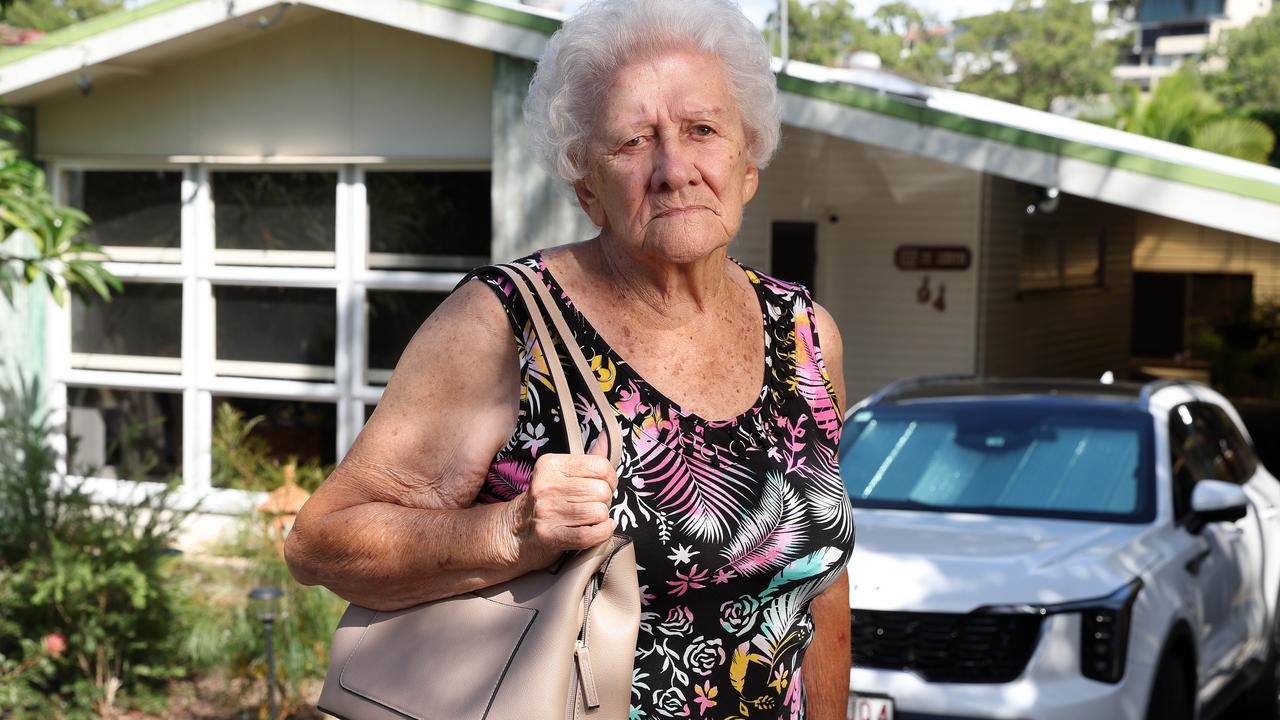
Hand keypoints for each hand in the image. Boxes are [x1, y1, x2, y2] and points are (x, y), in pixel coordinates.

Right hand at [503, 437, 618, 569]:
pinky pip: (591, 534)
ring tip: (589, 518)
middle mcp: (546, 486)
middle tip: (592, 505)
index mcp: (550, 465)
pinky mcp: (550, 536)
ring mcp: (547, 512)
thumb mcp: (560, 473)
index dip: (610, 478)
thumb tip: (607, 436)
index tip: (605, 485)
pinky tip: (598, 530)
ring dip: (601, 518)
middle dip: (604, 501)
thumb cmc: (545, 500)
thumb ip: (588, 457)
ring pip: (599, 512)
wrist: (513, 532)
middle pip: (602, 491)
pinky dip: (602, 533)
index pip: (600, 466)